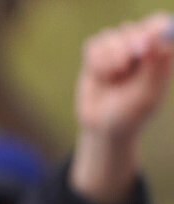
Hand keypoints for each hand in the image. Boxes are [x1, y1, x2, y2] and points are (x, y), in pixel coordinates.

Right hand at [76, 14, 173, 144]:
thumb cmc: (131, 114)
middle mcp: (140, 48)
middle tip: (124, 67)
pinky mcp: (96, 55)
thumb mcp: (148, 94)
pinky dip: (96, 61)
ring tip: (113, 78)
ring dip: (110, 58)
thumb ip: (156, 66)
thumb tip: (157, 37)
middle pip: (134, 28)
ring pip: (111, 36)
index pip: (160, 25)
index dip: (152, 29)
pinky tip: (101, 76)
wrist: (102, 128)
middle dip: (127, 46)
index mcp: (160, 54)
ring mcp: (117, 50)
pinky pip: (93, 45)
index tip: (144, 44)